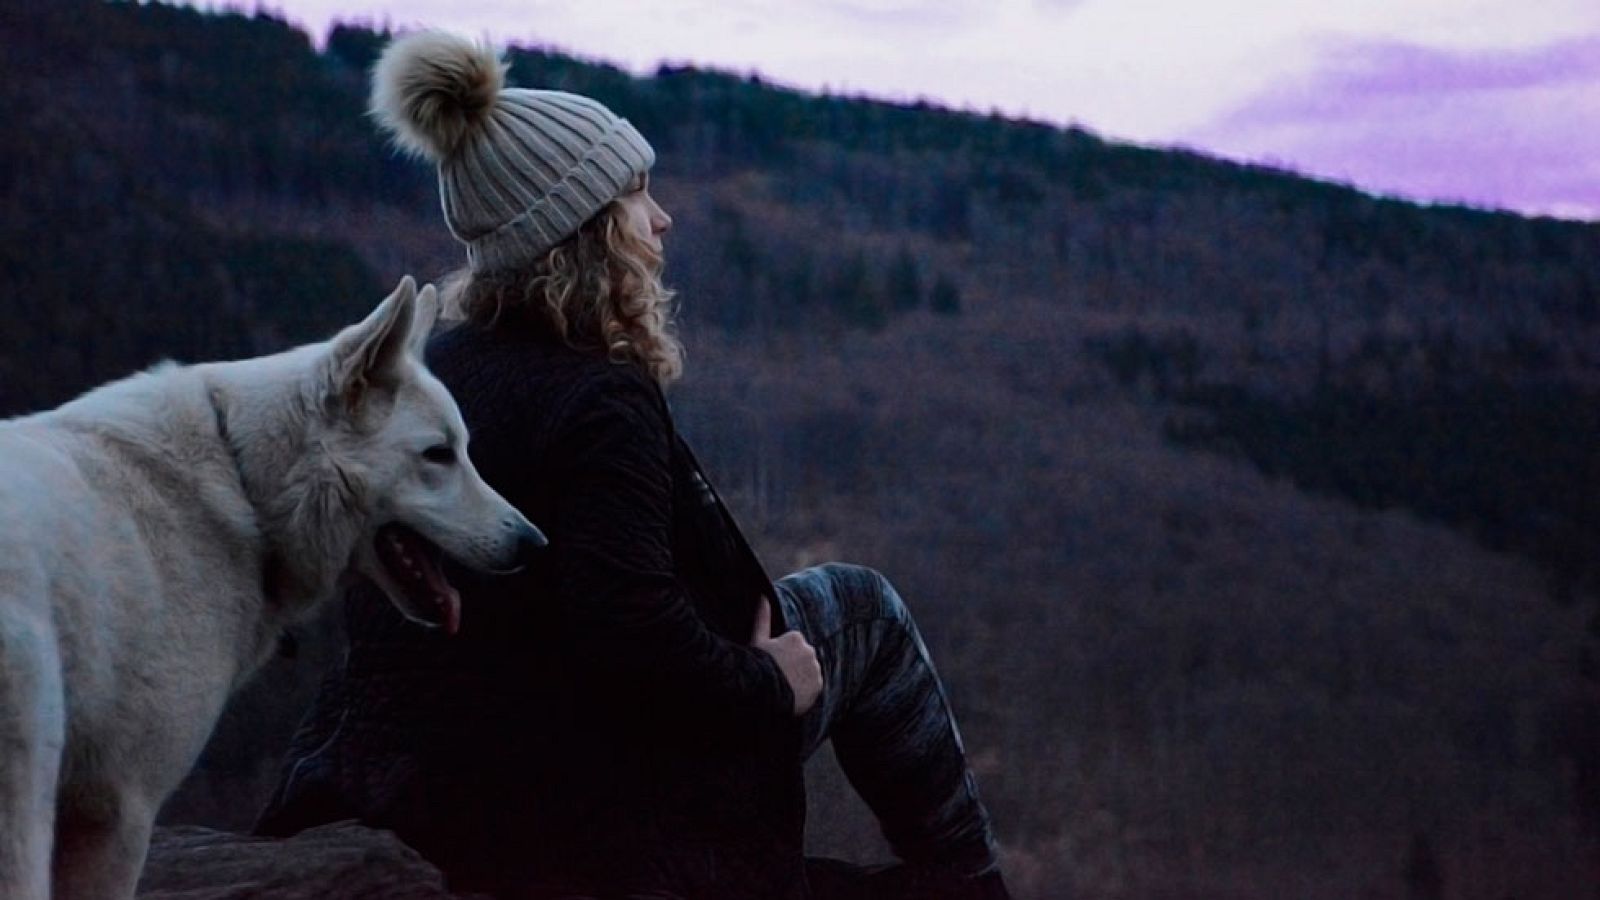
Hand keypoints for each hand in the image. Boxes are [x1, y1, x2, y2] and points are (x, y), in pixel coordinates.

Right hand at [751, 598, 821, 716]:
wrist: (764, 690)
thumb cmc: (758, 663)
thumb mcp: (758, 639)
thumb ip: (763, 617)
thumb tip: (763, 595)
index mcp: (796, 637)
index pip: (793, 646)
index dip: (781, 655)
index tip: (772, 663)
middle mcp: (809, 650)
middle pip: (802, 659)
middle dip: (793, 666)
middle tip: (777, 675)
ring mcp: (815, 667)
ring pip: (808, 673)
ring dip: (800, 678)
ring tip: (783, 686)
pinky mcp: (818, 684)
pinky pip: (813, 686)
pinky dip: (805, 690)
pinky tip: (791, 693)